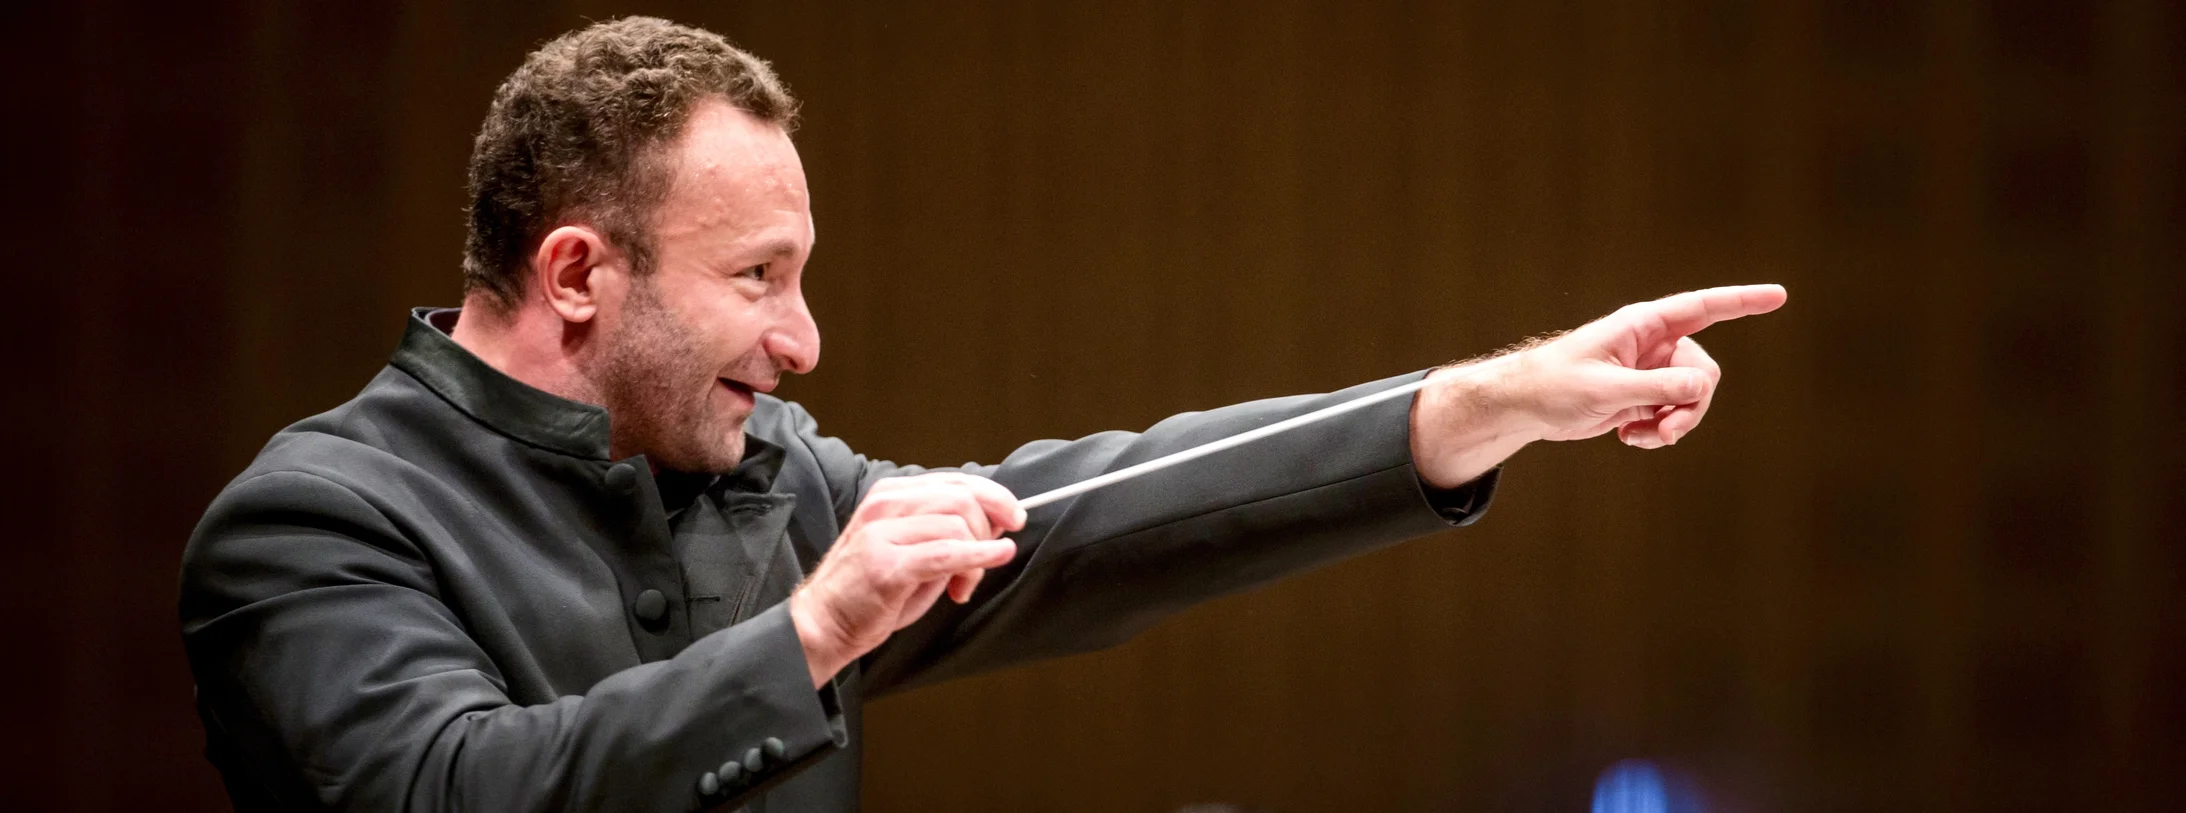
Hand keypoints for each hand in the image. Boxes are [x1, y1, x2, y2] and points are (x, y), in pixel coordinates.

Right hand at [786, 473, 1024, 686]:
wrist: (823, 622)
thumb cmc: (869, 589)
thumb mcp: (909, 548)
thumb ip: (945, 532)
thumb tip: (995, 524)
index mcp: (890, 494)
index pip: (955, 480)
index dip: (994, 496)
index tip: (1015, 516)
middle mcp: (885, 505)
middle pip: (962, 497)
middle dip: (990, 527)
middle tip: (993, 556)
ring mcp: (883, 533)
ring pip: (957, 525)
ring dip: (978, 557)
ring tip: (964, 585)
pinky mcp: (888, 565)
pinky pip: (948, 553)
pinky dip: (979, 556)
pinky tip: (996, 557)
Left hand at [1411, 284, 1787, 486]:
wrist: (1525, 407)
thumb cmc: (1555, 385)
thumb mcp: (1606, 388)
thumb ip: (1655, 386)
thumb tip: (1703, 385)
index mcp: (1644, 325)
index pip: (1703, 308)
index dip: (1743, 301)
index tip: (1780, 295)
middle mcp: (1653, 344)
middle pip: (1703, 371)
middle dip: (1691, 405)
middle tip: (1665, 431)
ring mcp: (1650, 371)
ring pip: (1691, 397)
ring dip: (1674, 423)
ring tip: (1642, 438)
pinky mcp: (1642, 396)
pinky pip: (1672, 414)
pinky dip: (1658, 431)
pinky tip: (1629, 439)